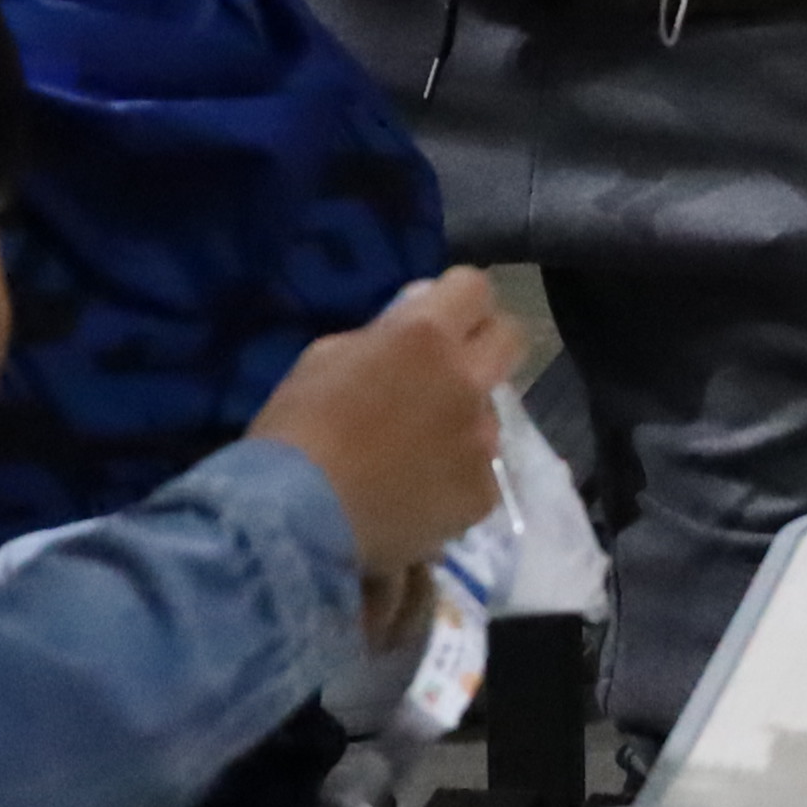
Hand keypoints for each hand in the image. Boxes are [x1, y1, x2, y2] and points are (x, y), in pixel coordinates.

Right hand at [249, 269, 519, 581]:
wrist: (298, 518)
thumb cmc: (296, 430)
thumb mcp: (325, 357)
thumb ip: (382, 334)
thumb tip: (415, 317)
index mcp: (426, 337)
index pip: (474, 288)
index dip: (456, 298)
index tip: (438, 313)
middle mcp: (468, 381)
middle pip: (510, 340)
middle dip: (484, 343)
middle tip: (448, 368)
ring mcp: (481, 441)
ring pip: (490, 415)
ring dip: (463, 420)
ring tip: (417, 452)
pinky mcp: (483, 494)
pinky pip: (479, 473)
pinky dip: (455, 478)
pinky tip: (418, 494)